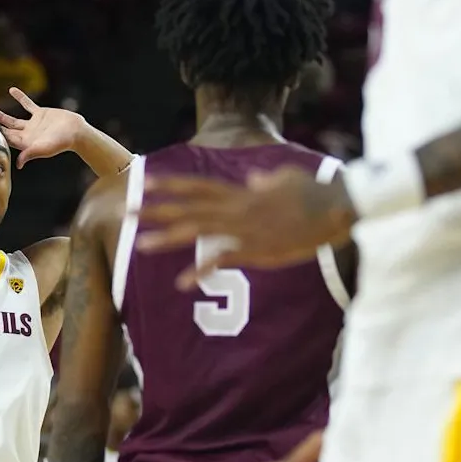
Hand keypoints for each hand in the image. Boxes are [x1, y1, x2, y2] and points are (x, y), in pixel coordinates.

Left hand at [0, 89, 84, 166]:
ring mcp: (34, 124)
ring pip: (14, 119)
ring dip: (2, 116)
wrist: (76, 131)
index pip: (7, 140)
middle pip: (7, 131)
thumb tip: (18, 165)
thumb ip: (30, 154)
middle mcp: (28, 134)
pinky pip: (28, 104)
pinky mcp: (41, 114)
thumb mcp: (44, 148)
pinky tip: (12, 90)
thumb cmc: (61, 142)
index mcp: (26, 143)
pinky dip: (20, 97)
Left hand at [136, 166, 356, 287]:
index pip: (198, 186)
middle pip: (188, 207)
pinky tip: (181, 282)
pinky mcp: (258, 250)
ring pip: (198, 230)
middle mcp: (236, 207)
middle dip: (155, 209)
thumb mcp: (286, 179)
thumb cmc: (315, 193)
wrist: (337, 208)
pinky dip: (201, 270)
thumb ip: (266, 180)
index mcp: (241, 193)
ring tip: (140, 244)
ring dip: (167, 237)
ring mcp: (245, 229)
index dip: (171, 184)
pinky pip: (223, 260)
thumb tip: (255, 179)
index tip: (145, 183)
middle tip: (123, 211)